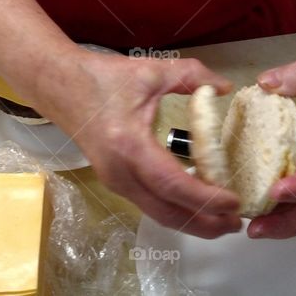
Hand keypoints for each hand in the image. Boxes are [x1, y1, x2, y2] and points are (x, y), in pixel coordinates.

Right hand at [31, 48, 242, 238]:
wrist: (59, 86)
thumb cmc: (101, 79)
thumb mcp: (150, 71)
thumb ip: (191, 75)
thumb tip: (223, 86)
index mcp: (130, 146)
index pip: (173, 184)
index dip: (206, 198)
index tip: (234, 201)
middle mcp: (120, 172)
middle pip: (167, 213)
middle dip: (205, 224)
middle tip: (237, 222)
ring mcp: (115, 181)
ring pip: (159, 214)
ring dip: (192, 221)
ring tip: (223, 219)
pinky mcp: (114, 182)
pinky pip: (150, 204)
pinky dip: (176, 209)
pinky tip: (196, 203)